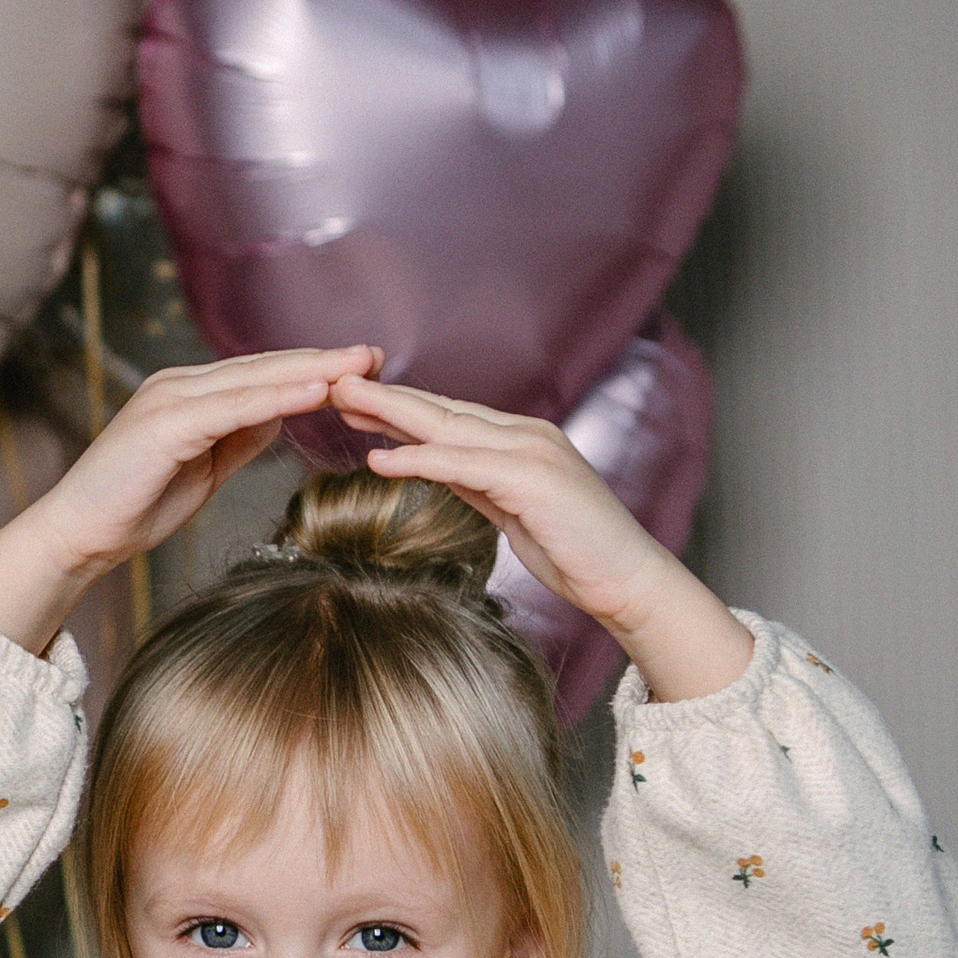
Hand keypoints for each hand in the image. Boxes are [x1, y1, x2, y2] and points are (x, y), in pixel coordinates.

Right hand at [0, 348, 380, 657]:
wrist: (78, 534)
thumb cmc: (133, 507)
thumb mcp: (202, 470)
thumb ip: (238, 438)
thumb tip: (280, 417)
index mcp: (190, 395)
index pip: (262, 375)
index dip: (312, 370)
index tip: (361, 369)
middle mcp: (180, 385)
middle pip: (265, 367)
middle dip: (324, 361)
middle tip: (377, 355)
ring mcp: (172, 399)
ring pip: (255, 379)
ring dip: (312, 371)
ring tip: (361, 366)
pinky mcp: (167, 423)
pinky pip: (234, 407)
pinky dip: (278, 397)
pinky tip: (316, 392)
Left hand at [333, 371, 752, 704]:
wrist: (627, 580)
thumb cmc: (575, 553)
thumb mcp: (513, 513)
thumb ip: (478, 485)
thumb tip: (438, 471)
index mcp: (518, 441)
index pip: (446, 417)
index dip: (396, 407)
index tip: (350, 399)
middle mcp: (523, 435)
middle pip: (439, 410)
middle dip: (381, 395)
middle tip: (331, 378)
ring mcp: (529, 451)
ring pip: (445, 426)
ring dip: (388, 412)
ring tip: (341, 399)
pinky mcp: (531, 478)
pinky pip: (461, 465)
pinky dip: (418, 459)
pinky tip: (380, 456)